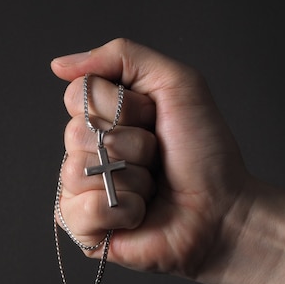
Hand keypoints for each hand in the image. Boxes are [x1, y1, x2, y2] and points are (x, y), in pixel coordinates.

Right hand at [51, 38, 249, 276]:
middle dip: (130, 145)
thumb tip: (59, 65)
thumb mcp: (176, 83)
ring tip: (152, 187)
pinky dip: (119, 211)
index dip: (119, 106)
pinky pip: (78, 211)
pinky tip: (139, 214)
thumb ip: (121, 56)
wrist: (224, 209)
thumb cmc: (204, 150)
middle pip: (75, 133)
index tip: (152, 118)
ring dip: (130, 179)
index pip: (77, 96)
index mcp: (104, 116)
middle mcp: (88, 149)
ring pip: (76, 172)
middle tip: (156, 157)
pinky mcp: (84, 227)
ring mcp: (83, 188)